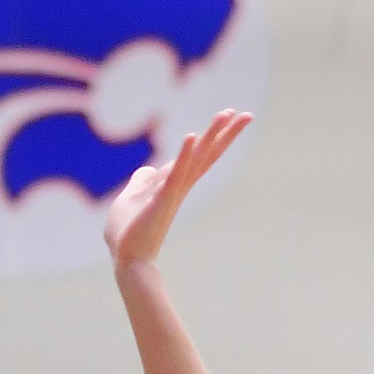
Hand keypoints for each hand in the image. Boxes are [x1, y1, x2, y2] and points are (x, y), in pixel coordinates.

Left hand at [104, 109, 250, 272]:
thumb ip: (141, 183)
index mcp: (173, 184)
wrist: (125, 259)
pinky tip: (191, 137)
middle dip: (226, 133)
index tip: (230, 115)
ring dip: (211, 136)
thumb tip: (147, 170)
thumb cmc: (128, 233)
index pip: (196, 155)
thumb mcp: (131, 199)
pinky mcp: (161, 200)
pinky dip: (183, 155)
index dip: (214, 135)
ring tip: (227, 114)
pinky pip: (174, 174)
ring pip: (196, 159)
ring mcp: (172, 192)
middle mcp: (179, 186)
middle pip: (207, 155)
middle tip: (247, 115)